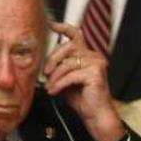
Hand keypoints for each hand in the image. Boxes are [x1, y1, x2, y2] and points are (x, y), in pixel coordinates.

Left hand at [43, 21, 125, 140]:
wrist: (96, 116)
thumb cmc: (82, 99)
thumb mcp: (66, 80)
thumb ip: (60, 68)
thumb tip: (44, 63)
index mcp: (88, 55)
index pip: (76, 35)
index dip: (63, 28)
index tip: (51, 24)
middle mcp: (94, 56)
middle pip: (68, 47)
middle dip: (52, 59)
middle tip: (45, 73)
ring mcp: (96, 64)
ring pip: (67, 63)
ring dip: (55, 76)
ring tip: (50, 87)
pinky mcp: (96, 74)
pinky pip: (71, 75)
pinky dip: (59, 84)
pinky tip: (54, 91)